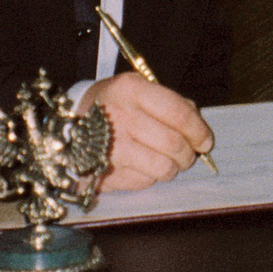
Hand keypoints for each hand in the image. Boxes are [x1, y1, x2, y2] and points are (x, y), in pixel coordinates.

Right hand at [84, 73, 215, 191]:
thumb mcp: (137, 90)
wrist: (66, 125)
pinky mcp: (103, 171)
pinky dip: (149, 177)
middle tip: (188, 155)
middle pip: (174, 143)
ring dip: (172, 168)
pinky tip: (141, 165)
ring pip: (163, 168)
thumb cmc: (111, 106)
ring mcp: (110, 147)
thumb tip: (198, 129)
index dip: (199, 130)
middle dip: (188, 154)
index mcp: (130, 89)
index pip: (179, 113)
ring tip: (167, 162)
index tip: (205, 141)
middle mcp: (119, 116)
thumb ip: (169, 103)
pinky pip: (144, 181)